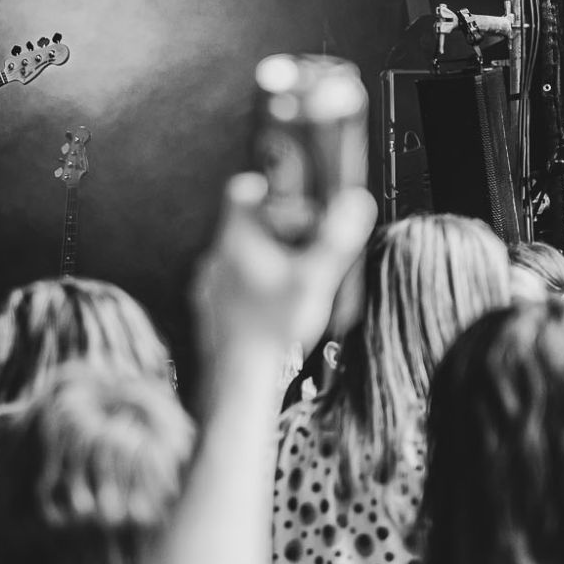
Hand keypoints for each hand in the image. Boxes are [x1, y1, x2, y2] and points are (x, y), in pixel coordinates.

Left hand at [193, 173, 374, 372]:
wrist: (238, 375)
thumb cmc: (271, 327)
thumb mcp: (314, 278)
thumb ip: (336, 239)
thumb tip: (354, 204)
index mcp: (236, 240)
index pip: (241, 191)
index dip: (265, 188)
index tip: (286, 199)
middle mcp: (216, 257)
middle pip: (247, 225)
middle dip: (278, 233)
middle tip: (303, 249)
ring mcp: (209, 283)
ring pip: (239, 257)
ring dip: (266, 262)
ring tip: (290, 281)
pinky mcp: (210, 308)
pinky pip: (231, 285)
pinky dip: (253, 289)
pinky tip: (272, 307)